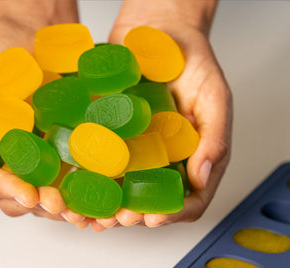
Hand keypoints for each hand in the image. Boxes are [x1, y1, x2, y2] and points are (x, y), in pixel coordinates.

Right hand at [0, 0, 85, 225]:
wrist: (30, 34)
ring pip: (45, 194)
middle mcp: (8, 159)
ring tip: (78, 209)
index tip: (27, 193)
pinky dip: (82, 191)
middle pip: (18, 197)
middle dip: (39, 204)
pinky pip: (71, 176)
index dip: (6, 191)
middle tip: (59, 204)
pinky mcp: (63, 149)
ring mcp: (37, 157)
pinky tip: (97, 197)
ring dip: (62, 206)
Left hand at [94, 0, 231, 228]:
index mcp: (193, 155)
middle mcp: (164, 156)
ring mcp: (136, 146)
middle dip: (131, 216)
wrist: (158, 27)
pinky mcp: (110, 131)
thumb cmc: (192, 60)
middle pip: (150, 199)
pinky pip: (98, 159)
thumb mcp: (214, 96)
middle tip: (113, 219)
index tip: (150, 218)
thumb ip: (215, 137)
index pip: (190, 197)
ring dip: (105, 205)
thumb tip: (202, 178)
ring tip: (89, 212)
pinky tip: (74, 185)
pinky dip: (87, 177)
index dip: (172, 214)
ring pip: (121, 187)